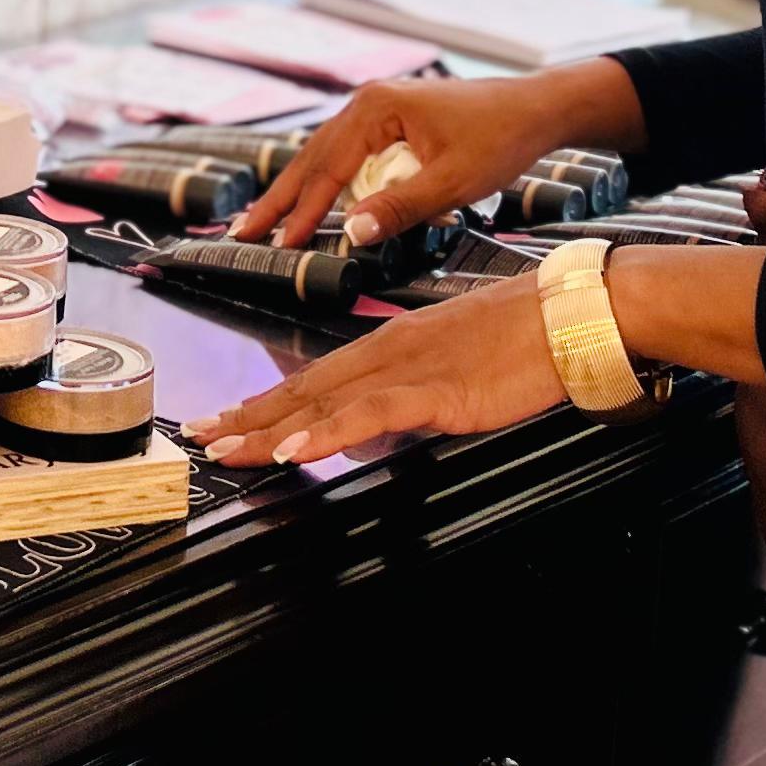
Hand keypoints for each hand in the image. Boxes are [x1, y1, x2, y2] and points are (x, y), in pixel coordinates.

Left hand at [185, 280, 567, 464]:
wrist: (565, 315)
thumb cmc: (519, 339)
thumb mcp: (452, 368)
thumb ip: (412, 395)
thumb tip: (383, 425)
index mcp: (387, 345)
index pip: (311, 379)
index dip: (263, 402)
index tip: (225, 419)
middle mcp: (384, 352)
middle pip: (301, 390)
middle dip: (247, 417)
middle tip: (200, 437)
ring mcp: (405, 370)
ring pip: (321, 403)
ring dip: (267, 428)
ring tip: (225, 450)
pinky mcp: (433, 391)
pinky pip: (367, 415)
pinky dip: (325, 432)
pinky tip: (293, 449)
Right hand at [234, 70, 600, 248]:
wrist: (537, 110)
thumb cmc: (501, 140)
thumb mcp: (453, 181)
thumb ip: (400, 207)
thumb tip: (351, 234)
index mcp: (376, 108)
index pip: (326, 169)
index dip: (300, 212)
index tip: (275, 245)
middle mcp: (368, 103)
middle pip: (312, 158)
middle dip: (279, 199)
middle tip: (240, 234)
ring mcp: (377, 110)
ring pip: (326, 157)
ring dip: (298, 192)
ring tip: (265, 222)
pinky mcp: (390, 121)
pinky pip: (348, 156)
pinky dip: (327, 182)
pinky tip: (313, 202)